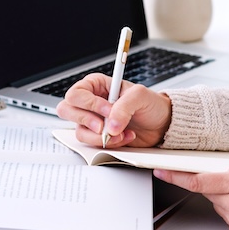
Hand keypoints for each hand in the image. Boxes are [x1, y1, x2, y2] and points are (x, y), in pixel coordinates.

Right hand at [56, 73, 172, 147]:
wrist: (161, 124)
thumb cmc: (151, 105)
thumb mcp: (140, 96)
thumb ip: (124, 107)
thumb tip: (110, 125)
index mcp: (97, 85)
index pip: (77, 93)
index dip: (90, 104)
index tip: (108, 110)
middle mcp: (91, 103)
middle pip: (67, 110)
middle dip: (86, 120)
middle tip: (103, 126)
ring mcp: (93, 121)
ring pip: (79, 131)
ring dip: (100, 136)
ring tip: (121, 132)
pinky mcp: (98, 137)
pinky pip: (92, 144)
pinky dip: (110, 144)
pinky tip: (124, 136)